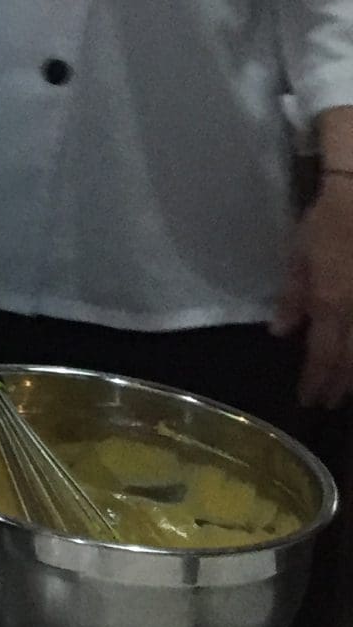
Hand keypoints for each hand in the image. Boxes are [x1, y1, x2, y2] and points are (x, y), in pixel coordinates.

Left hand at [275, 175, 352, 407]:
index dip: (316, 381)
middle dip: (340, 386)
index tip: (309, 400)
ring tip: (348, 391)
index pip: (323, 355)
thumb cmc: (329, 223)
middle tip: (329, 404)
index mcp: (332, 304)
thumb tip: (281, 334)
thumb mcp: (299, 256)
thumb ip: (293, 297)